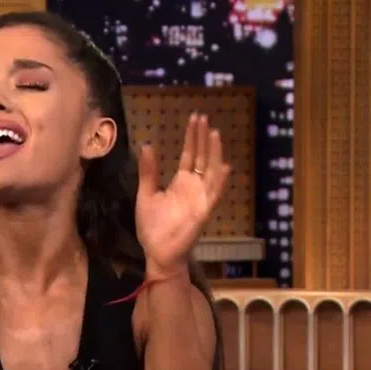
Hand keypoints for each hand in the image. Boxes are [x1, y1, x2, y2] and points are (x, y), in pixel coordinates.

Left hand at [135, 113, 230, 275]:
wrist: (157, 252)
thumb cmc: (152, 227)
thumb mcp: (146, 194)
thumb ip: (149, 171)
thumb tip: (148, 145)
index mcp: (180, 182)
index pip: (189, 154)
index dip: (192, 137)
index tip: (195, 118)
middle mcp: (194, 187)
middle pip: (202, 157)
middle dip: (203, 138)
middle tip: (203, 117)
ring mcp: (200, 198)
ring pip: (211, 170)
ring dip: (214, 152)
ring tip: (214, 133)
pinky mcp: (204, 210)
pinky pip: (214, 193)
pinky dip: (219, 180)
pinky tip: (224, 164)